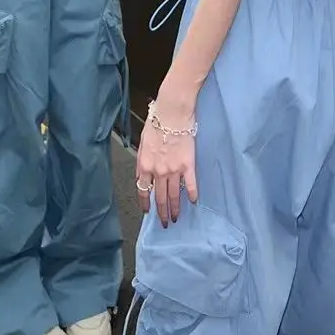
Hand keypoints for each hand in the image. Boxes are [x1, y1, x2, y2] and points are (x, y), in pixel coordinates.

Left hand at [136, 103, 197, 226]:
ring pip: (173, 195)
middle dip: (161, 212)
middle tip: (165, 222)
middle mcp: (158, 171)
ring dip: (175, 208)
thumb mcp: (142, 141)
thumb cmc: (157, 121)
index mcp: (145, 164)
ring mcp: (173, 170)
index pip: (143, 190)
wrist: (173, 112)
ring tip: (176, 217)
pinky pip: (190, 185)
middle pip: (159, 197)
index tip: (147, 211)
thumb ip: (142, 160)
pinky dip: (192, 195)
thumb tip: (142, 175)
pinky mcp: (188, 165)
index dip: (145, 203)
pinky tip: (193, 202)